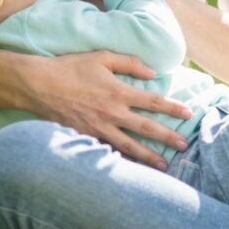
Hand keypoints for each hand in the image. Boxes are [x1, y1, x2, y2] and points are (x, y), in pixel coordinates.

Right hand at [25, 52, 191, 169]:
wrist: (39, 85)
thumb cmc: (71, 68)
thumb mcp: (102, 57)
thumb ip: (129, 63)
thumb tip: (152, 71)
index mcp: (118, 92)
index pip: (152, 101)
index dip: (172, 108)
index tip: (188, 114)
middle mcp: (112, 113)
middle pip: (146, 128)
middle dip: (167, 137)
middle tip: (184, 146)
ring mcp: (98, 128)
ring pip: (129, 146)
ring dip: (148, 157)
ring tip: (164, 166)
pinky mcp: (86, 137)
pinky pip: (108, 152)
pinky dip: (121, 162)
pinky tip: (131, 170)